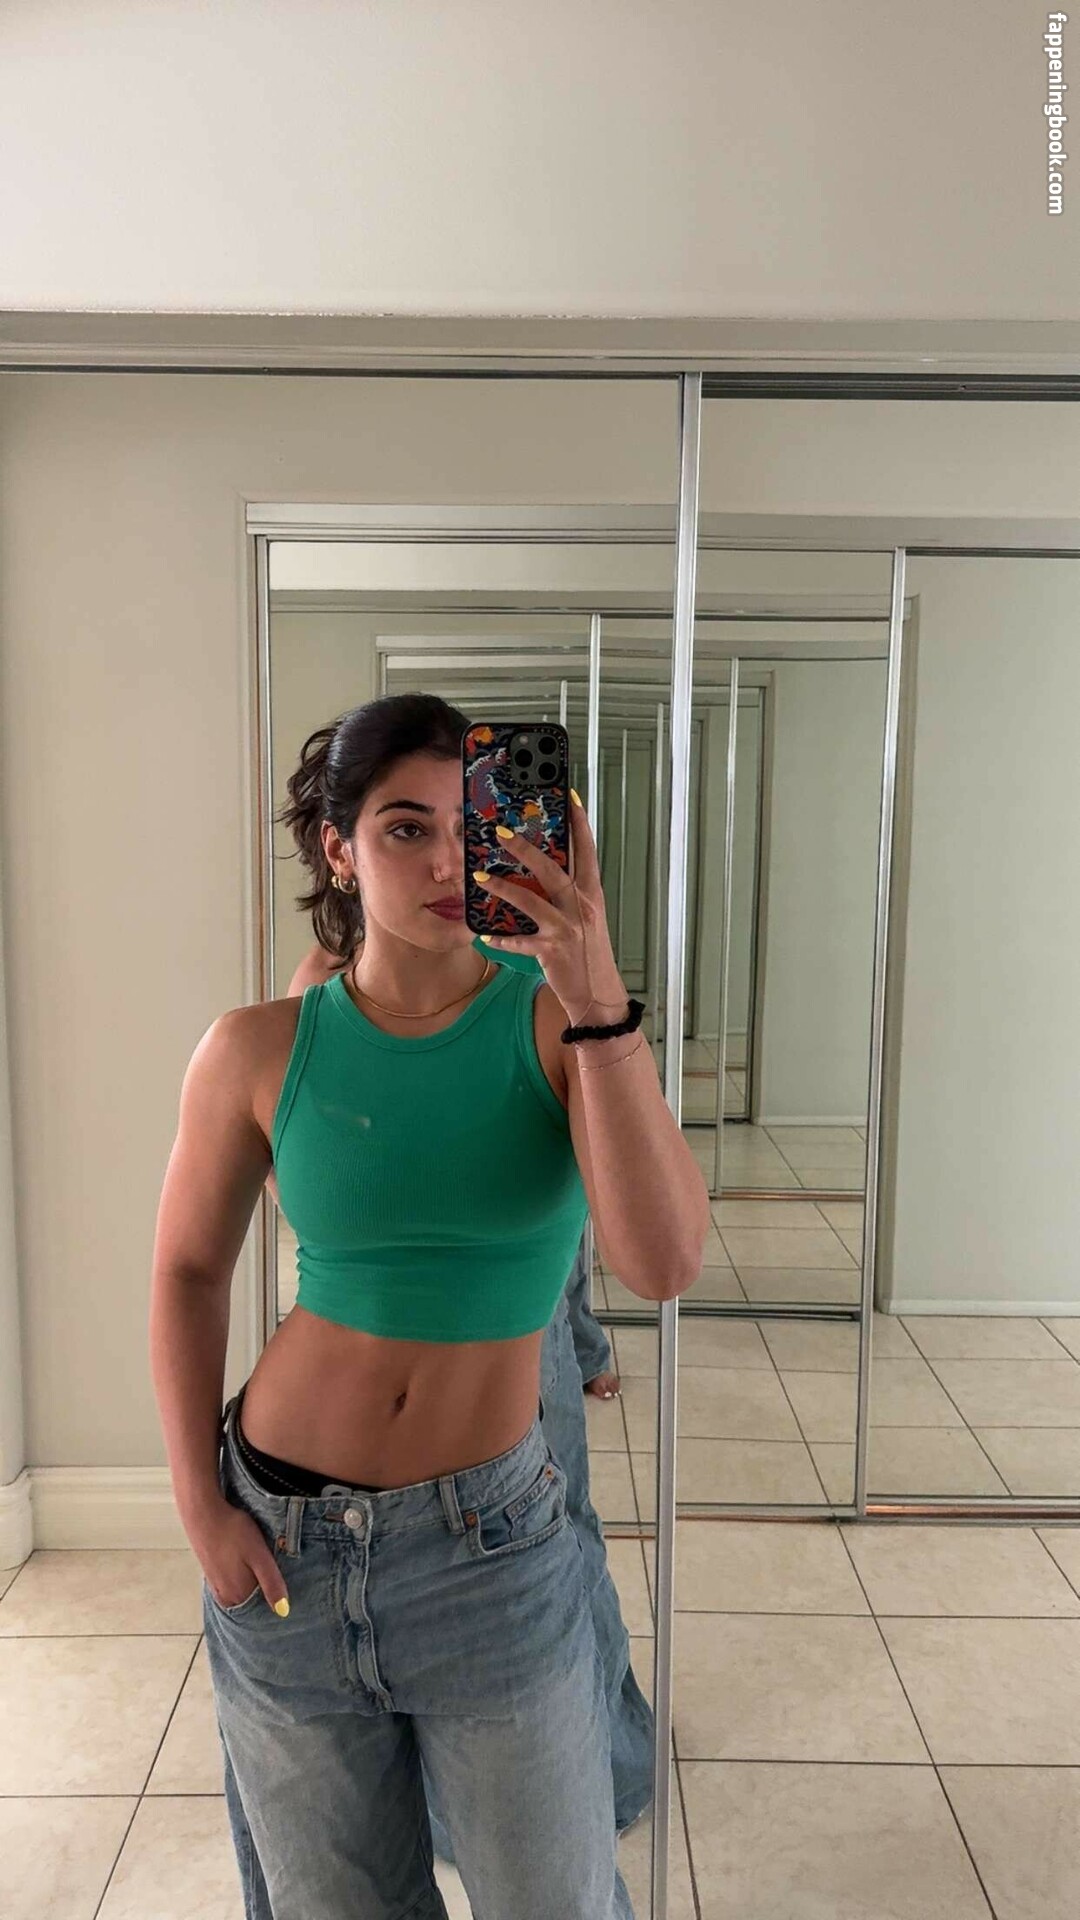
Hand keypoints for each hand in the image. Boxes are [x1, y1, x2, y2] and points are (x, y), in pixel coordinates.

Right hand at [190, 1496, 289, 1616]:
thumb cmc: (234, 1532)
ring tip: (258, 1563)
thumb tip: (283, 1611)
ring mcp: (217, 1587)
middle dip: (264, 1589)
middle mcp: (227, 1597)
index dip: (276, 1596)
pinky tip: (244, 1564)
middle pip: (253, 1600)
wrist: (204, 1514)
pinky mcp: (211, 1576)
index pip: (264, 1607)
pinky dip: (241, 1578)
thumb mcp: (259, 1555)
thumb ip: (271, 1583)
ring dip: (252, 1582)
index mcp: (239, 1595)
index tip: (283, 1581)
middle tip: (269, 1566)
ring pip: (243, 1592)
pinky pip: (231, 1584)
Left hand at [473, 790, 628, 1026]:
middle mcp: (582, 907)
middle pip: (553, 869)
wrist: (598, 996)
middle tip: (501, 831)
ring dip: (503, 888)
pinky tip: (486, 935)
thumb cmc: (588, 953)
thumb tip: (542, 867)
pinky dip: (503, 938)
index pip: (586, 851)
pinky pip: (522, 941)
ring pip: (532, 900)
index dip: (579, 822)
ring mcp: (568, 928)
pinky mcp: (553, 951)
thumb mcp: (585, 917)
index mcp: (591, 894)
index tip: (567, 796)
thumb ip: (568, 893)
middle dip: (526, 848)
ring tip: (479, 877)